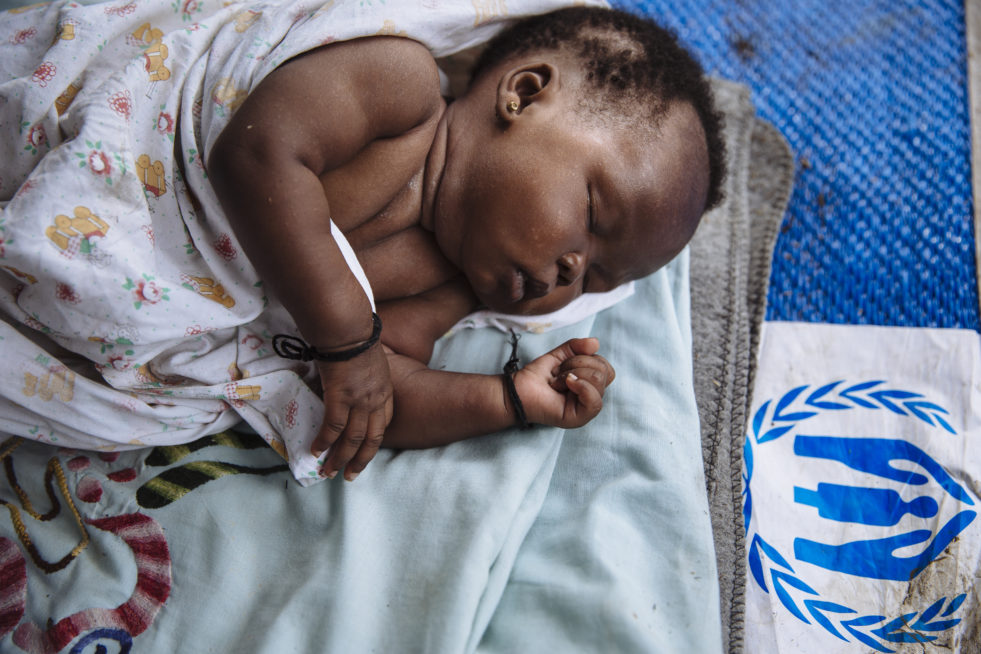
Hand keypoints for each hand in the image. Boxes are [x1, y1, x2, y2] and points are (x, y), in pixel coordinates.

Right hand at [312, 344, 393, 480]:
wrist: (348, 328)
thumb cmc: (356, 337)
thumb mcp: (370, 361)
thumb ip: (364, 376)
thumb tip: (350, 382)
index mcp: (385, 390)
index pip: (384, 423)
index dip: (374, 441)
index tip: (365, 453)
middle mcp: (376, 400)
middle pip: (372, 439)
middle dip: (360, 460)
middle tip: (349, 476)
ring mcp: (360, 400)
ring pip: (353, 439)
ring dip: (340, 458)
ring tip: (329, 471)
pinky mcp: (340, 398)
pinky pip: (333, 427)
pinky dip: (325, 441)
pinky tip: (316, 450)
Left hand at [514, 337, 614, 428]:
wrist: (519, 389)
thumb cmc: (538, 376)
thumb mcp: (560, 355)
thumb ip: (577, 347)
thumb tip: (595, 342)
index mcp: (590, 384)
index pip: (606, 368)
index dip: (588, 359)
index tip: (566, 364)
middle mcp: (592, 397)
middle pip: (603, 372)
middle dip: (578, 364)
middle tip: (559, 373)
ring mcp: (586, 409)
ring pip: (598, 381)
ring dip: (574, 374)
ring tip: (558, 381)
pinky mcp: (580, 418)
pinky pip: (594, 401)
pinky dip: (581, 386)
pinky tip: (567, 384)